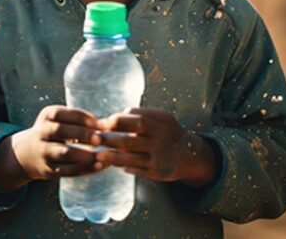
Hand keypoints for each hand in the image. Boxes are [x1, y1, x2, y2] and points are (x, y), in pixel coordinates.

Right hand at [0, 105, 103, 191]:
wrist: (26, 154)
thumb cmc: (53, 133)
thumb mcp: (58, 120)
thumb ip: (78, 120)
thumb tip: (105, 124)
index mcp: (45, 117)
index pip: (60, 113)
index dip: (79, 117)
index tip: (96, 122)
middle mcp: (41, 133)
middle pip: (60, 131)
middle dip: (81, 134)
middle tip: (99, 139)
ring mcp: (44, 152)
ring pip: (64, 153)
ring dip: (85, 154)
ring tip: (103, 156)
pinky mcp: (49, 170)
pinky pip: (69, 170)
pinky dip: (86, 168)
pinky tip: (100, 166)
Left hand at [96, 107, 216, 187]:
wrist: (191, 156)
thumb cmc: (167, 133)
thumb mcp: (160, 119)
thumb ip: (138, 115)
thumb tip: (110, 119)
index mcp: (162, 122)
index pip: (136, 119)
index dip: (117, 120)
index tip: (101, 123)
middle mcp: (162, 139)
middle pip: (131, 139)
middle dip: (110, 139)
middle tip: (94, 138)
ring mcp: (160, 156)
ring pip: (131, 157)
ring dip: (112, 156)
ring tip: (98, 154)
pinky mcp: (158, 171)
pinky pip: (136, 169)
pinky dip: (122, 166)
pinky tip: (111, 163)